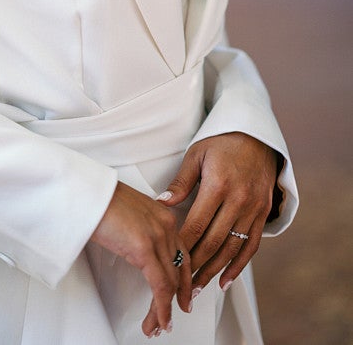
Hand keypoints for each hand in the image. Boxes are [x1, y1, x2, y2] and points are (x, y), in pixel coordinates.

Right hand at [90, 181, 191, 336]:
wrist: (84, 191)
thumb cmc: (97, 198)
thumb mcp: (127, 213)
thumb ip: (139, 228)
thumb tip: (135, 247)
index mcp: (162, 214)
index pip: (181, 252)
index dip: (184, 277)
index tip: (183, 294)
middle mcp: (166, 224)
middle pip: (179, 269)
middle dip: (178, 297)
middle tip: (173, 315)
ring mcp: (157, 235)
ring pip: (170, 282)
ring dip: (164, 310)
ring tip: (157, 326)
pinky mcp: (144, 248)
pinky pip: (160, 287)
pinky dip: (161, 309)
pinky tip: (159, 321)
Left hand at [156, 132, 278, 294]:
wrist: (256, 136)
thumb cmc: (221, 143)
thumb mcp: (196, 155)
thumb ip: (181, 182)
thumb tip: (162, 203)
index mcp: (218, 184)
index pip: (197, 223)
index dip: (183, 245)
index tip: (169, 260)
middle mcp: (238, 199)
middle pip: (214, 241)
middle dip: (196, 265)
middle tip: (180, 285)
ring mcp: (253, 208)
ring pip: (232, 248)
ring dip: (214, 271)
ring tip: (197, 288)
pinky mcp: (263, 213)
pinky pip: (252, 245)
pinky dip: (239, 266)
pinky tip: (225, 281)